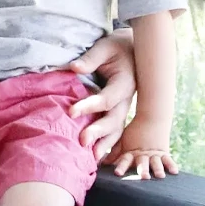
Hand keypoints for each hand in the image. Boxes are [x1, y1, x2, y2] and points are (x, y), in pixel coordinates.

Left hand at [68, 30, 135, 162]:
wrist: (133, 50)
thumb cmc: (116, 47)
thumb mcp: (105, 47)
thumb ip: (91, 58)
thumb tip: (73, 68)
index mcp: (125, 83)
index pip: (107, 99)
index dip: (89, 106)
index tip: (71, 111)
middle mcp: (127, 99)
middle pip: (114, 120)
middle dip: (98, 131)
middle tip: (81, 140)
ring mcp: (124, 108)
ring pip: (117, 130)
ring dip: (104, 144)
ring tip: (91, 158)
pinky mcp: (118, 112)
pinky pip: (115, 131)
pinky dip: (107, 144)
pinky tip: (96, 157)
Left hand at [109, 116, 177, 178]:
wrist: (151, 118)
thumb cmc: (134, 132)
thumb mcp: (123, 141)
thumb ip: (114, 153)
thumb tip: (102, 162)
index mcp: (131, 152)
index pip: (125, 160)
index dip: (121, 166)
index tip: (117, 173)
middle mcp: (142, 154)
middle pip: (142, 163)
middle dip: (143, 169)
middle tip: (144, 177)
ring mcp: (154, 153)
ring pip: (156, 162)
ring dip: (158, 169)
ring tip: (160, 176)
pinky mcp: (163, 152)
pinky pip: (168, 159)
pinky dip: (171, 165)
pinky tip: (175, 172)